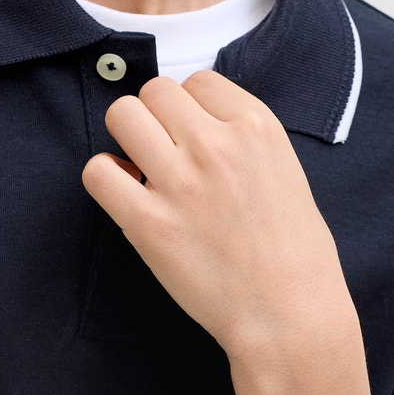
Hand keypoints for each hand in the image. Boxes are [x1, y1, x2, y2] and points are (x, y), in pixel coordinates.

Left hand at [80, 71, 357, 358]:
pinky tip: (126, 194)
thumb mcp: (286, 170)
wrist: (289, 314)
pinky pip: (97, 171)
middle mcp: (216, 144)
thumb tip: (195, 123)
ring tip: (142, 167)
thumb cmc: (296, 253)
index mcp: (256, 126)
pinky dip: (105, 177)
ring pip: (122, 115)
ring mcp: (179, 181)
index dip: (191, 107)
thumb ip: (242, 138)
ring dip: (127, 138)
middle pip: (155, 91)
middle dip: (155, 117)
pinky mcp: (147, 222)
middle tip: (164, 151)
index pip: (198, 80)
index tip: (194, 135)